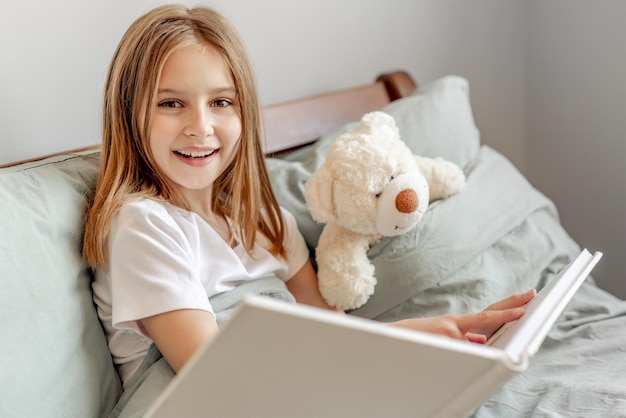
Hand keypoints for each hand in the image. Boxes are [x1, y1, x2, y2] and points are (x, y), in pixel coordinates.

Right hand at [390, 289, 535, 342]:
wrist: (391, 338)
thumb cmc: (416, 340)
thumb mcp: (442, 336)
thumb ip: (464, 338)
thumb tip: (481, 340)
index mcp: (457, 324)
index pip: (488, 313)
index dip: (507, 306)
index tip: (525, 298)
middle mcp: (456, 325)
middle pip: (490, 314)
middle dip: (511, 306)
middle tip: (531, 295)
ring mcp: (452, 331)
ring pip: (478, 339)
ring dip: (483, 338)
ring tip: (499, 323)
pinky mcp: (446, 337)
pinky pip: (467, 346)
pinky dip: (469, 349)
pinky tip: (465, 348)